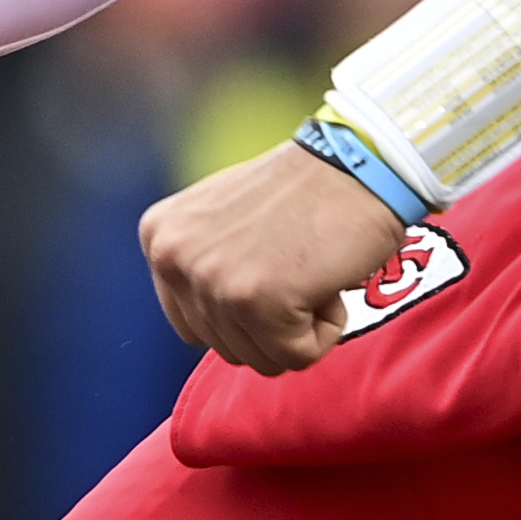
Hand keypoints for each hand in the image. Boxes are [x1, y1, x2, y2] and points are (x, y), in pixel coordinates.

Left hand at [138, 138, 414, 373]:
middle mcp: (173, 258)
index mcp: (159, 236)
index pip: (192, 325)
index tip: (271, 261)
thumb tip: (206, 324)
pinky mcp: (259, 304)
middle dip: (272, 319)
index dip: (245, 307)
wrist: (361, 161)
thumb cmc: (306, 189)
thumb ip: (202, 262)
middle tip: (296, 260)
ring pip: (261, 358)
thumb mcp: (222, 217)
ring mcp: (214, 282)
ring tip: (309, 266)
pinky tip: (326, 279)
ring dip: (299, 324)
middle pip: (225, 348)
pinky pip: (297, 357)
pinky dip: (325, 330)